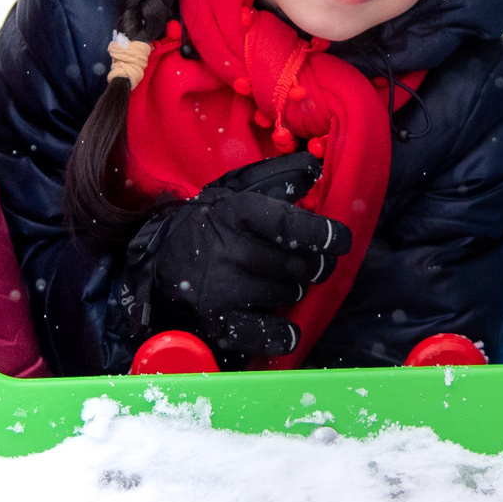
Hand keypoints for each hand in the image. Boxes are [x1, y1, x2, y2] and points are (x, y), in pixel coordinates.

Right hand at [126, 153, 351, 369]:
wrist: (160, 256)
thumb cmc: (210, 220)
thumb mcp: (236, 189)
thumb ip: (277, 177)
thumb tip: (314, 168)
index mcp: (235, 212)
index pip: (289, 225)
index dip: (322, 233)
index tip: (342, 239)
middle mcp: (229, 250)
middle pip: (297, 264)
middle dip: (315, 264)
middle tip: (314, 263)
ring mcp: (222, 288)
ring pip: (288, 294)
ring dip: (295, 290)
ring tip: (281, 281)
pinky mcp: (217, 320)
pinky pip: (265, 333)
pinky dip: (284, 334)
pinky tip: (290, 329)